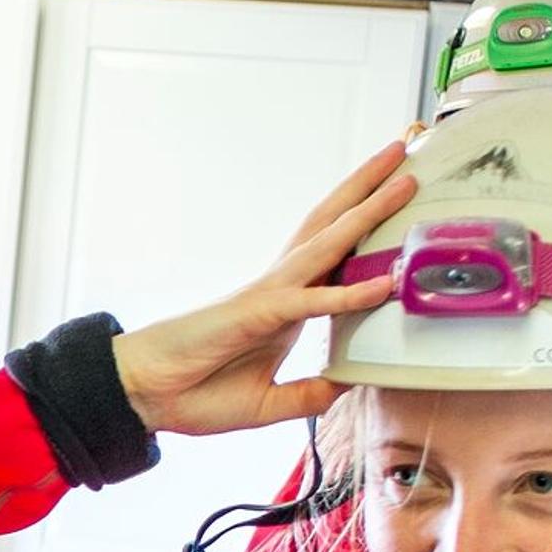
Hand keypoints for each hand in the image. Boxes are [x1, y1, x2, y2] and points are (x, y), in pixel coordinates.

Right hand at [111, 146, 418, 438]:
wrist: (146, 397)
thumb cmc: (195, 393)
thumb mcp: (268, 403)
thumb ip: (309, 394)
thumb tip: (349, 386)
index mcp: (286, 305)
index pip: (334, 254)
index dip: (366, 223)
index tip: (399, 194)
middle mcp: (282, 288)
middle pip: (333, 225)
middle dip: (371, 187)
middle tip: (406, 149)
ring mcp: (270, 296)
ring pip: (328, 243)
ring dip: (368, 210)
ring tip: (405, 178)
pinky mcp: (257, 316)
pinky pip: (310, 301)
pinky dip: (347, 292)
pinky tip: (382, 283)